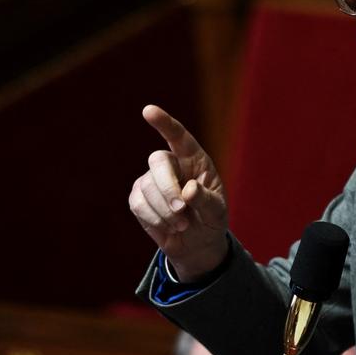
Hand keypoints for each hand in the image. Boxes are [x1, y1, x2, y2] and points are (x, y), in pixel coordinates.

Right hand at [128, 105, 228, 280]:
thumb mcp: (217, 212)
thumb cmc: (211, 219)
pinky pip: (139, 204)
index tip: (148, 111)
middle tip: (181, 210)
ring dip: (165, 211)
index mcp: (194, 160)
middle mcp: (171, 165)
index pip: (179, 137)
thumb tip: (188, 190)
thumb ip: (206, 200)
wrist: (197, 243)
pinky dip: (155, 219)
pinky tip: (169, 227)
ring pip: (147, 187)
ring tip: (182, 224)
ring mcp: (151, 180)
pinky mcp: (139, 197)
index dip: (164, 123)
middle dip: (167, 187)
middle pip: (158, 162)